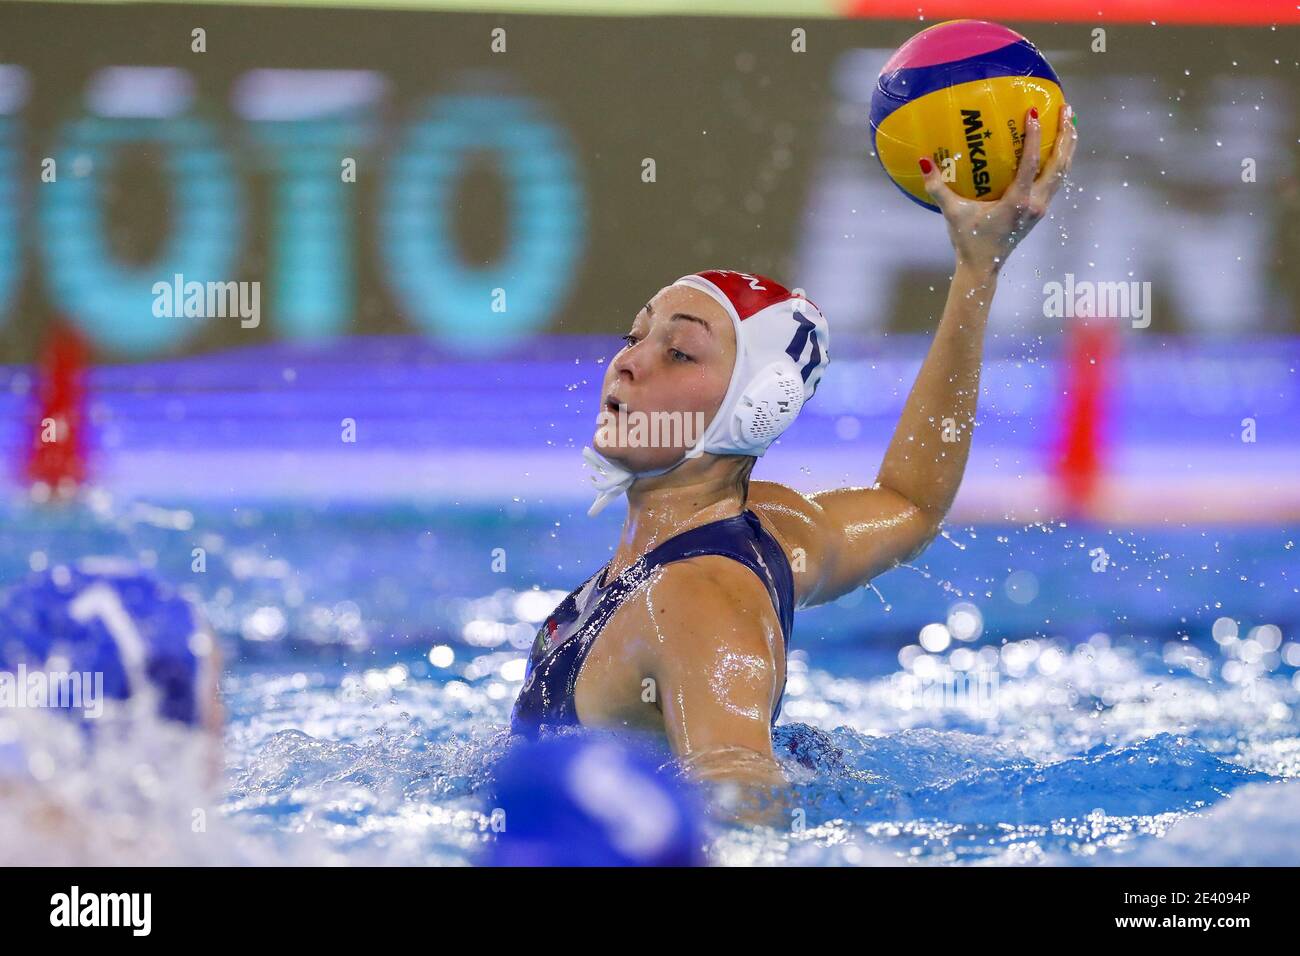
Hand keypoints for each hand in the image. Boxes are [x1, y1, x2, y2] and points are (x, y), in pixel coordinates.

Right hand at [920, 102, 1077, 275]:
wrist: (983, 267)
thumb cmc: (968, 241)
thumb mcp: (952, 213)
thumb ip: (937, 187)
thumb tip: (922, 161)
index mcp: (1017, 203)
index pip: (1031, 163)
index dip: (1033, 137)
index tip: (1034, 113)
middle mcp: (1034, 204)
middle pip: (1059, 165)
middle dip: (1066, 136)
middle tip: (1067, 110)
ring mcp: (1040, 208)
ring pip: (1062, 173)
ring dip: (1068, 148)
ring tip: (1070, 123)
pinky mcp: (1038, 211)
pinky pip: (1055, 181)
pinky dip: (1059, 162)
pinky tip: (1056, 149)